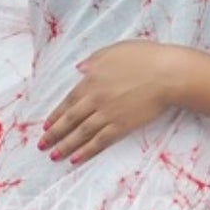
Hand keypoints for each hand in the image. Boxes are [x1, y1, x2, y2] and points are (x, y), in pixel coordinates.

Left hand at [39, 40, 185, 163]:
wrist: (167, 74)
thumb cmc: (144, 57)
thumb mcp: (114, 50)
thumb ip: (94, 60)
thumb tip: (80, 68)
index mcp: (92, 79)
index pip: (68, 101)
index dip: (56, 115)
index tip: (46, 126)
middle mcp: (95, 98)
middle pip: (70, 119)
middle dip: (54, 134)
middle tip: (42, 145)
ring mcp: (108, 114)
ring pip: (81, 133)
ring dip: (66, 146)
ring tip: (54, 156)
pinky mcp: (122, 126)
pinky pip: (100, 141)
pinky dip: (86, 151)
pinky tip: (75, 159)